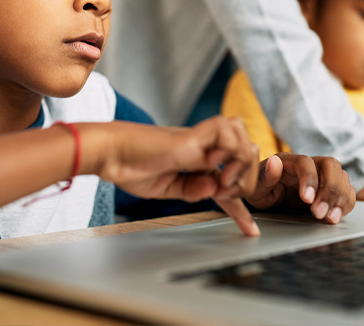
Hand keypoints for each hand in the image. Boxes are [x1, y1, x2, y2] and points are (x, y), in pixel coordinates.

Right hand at [103, 116, 260, 235]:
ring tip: (220, 184)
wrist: (113, 155)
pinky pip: (230, 135)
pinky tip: (211, 166)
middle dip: (246, 183)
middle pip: (250, 158)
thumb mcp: (168, 189)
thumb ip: (193, 190)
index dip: (242, 208)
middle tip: (223, 196)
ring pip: (246, 143)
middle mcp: (205, 149)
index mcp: (199, 162)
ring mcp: (202, 139)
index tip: (251, 230)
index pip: (232, 181)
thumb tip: (215, 188)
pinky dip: (228, 154)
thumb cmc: (132, 168)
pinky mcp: (195, 133)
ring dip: (240, 168)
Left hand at [246, 153, 355, 223]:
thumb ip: (265, 176)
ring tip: (330, 218)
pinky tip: (335, 216)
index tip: (307, 199)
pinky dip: (345, 204)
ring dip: (339, 199)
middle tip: (319, 213)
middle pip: (331, 166)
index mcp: (290, 160)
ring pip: (342, 178)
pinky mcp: (331, 190)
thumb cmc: (260, 191)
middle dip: (329, 191)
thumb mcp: (255, 187)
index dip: (310, 179)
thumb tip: (274, 162)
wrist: (268, 200)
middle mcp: (311, 164)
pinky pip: (347, 192)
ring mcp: (323, 176)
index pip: (306, 163)